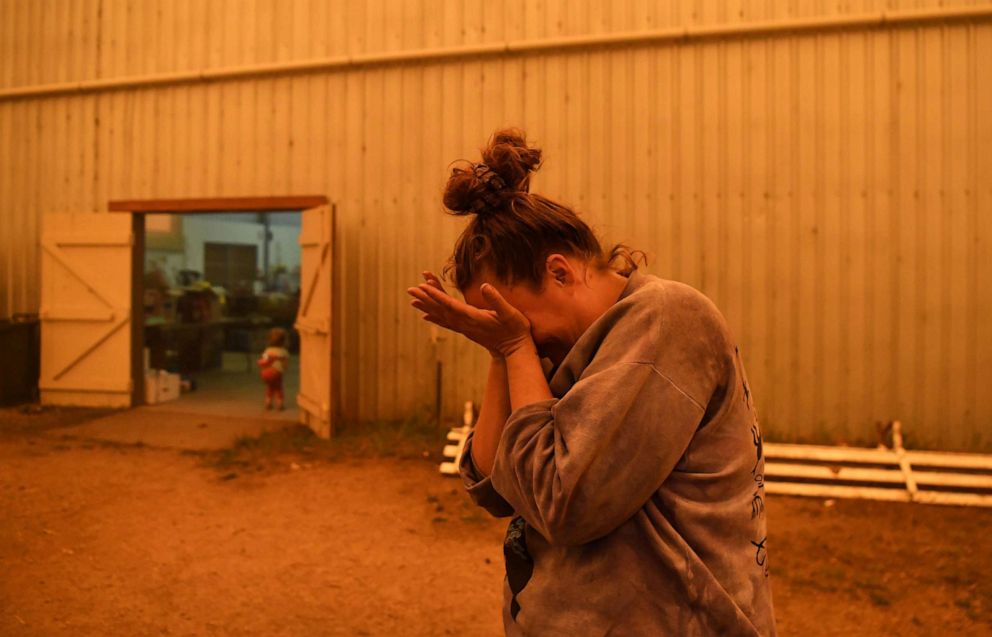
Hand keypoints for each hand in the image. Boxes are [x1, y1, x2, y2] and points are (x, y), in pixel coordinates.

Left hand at [407, 271, 532, 357]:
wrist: (515, 350)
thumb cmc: (516, 329)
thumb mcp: (510, 313)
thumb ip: (497, 300)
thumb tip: (485, 286)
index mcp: (474, 317)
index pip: (450, 304)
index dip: (435, 295)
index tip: (423, 287)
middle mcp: (466, 324)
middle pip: (441, 310)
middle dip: (425, 299)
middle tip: (410, 290)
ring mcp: (465, 328)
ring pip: (442, 316)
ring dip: (427, 307)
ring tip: (413, 301)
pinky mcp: (467, 331)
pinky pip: (447, 323)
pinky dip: (435, 318)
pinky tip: (427, 316)